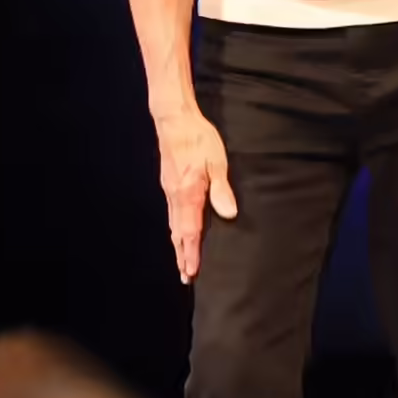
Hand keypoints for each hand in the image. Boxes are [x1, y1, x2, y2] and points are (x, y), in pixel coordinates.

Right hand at [156, 107, 236, 283]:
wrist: (174, 119)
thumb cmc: (198, 138)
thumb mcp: (217, 161)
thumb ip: (221, 189)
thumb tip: (228, 213)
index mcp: (188, 194)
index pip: (190, 231)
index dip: (191, 253)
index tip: (191, 272)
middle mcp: (176, 197)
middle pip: (178, 233)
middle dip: (182, 256)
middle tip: (185, 277)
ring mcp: (170, 190)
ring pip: (172, 225)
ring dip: (177, 245)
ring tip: (181, 261)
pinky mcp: (169, 184)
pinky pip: (171, 213)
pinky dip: (174, 229)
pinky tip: (177, 232)